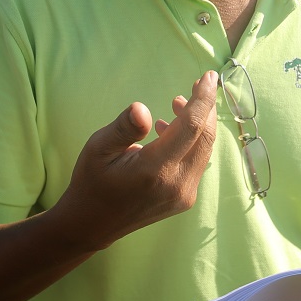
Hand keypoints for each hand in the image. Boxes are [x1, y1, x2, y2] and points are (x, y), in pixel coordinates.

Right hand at [53, 70, 218, 250]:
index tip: (209, 76)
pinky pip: (197, 162)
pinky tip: (169, 129)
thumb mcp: (97, 148)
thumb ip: (122, 128)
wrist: (91, 224)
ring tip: (177, 103)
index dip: (203, 98)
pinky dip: (192, 140)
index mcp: (155, 170)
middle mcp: (176, 185)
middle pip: (205, 137)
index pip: (191, 127)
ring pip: (204, 149)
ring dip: (198, 123)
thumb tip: (141, 108)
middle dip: (205, 107)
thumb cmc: (92, 181)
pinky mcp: (184, 199)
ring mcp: (183, 195)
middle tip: (198, 83)